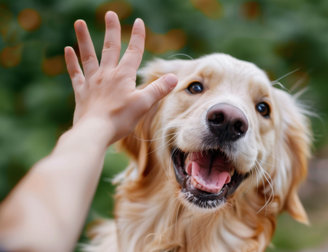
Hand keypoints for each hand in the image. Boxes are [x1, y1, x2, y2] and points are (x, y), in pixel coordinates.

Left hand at [64, 11, 176, 143]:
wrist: (94, 132)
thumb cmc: (120, 119)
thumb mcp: (144, 104)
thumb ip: (158, 89)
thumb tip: (174, 77)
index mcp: (123, 76)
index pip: (133, 52)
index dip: (137, 37)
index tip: (138, 22)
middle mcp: (107, 74)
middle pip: (110, 48)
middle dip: (111, 30)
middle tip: (110, 14)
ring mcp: (92, 82)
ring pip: (88, 56)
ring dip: (84, 38)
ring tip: (79, 22)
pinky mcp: (81, 92)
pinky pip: (76, 73)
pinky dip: (71, 61)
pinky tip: (67, 49)